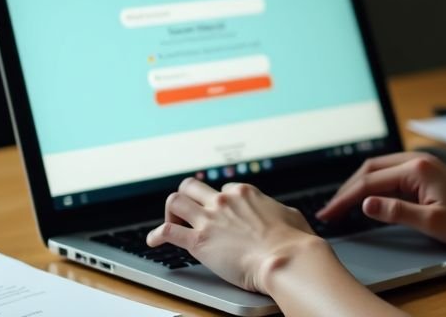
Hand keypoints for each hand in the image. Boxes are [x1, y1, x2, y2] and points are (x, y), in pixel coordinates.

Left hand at [147, 177, 319, 292]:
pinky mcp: (198, 241)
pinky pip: (167, 232)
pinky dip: (156, 236)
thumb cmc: (292, 242)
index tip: (221, 213)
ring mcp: (209, 220)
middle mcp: (223, 201)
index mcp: (245, 193)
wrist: (284, 259)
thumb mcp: (291, 215)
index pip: (223, 189)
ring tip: (173, 224)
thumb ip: (278, 211)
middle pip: (192, 186)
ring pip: (175, 201)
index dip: (221, 201)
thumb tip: (281, 215)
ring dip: (171, 212)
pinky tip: (153, 242)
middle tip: (189, 212)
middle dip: (188, 197)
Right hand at [316, 151, 445, 246]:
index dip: (345, 198)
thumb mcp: (431, 222)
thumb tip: (365, 203)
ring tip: (341, 205)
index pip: (370, 182)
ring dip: (358, 185)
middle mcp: (417, 160)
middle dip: (347, 189)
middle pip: (370, 169)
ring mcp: (421, 164)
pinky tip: (366, 198)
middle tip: (330, 211)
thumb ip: (395, 212)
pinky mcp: (424, 172)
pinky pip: (390, 173)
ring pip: (378, 169)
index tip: (329, 214)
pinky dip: (373, 185)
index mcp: (417, 169)